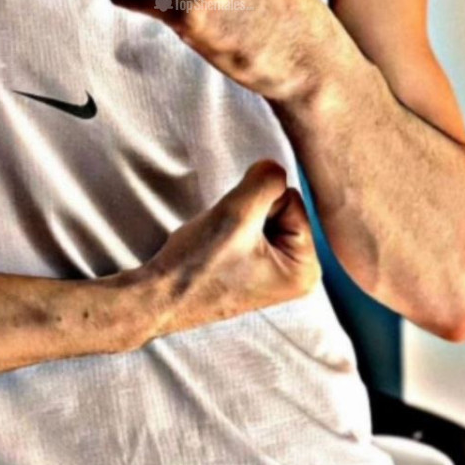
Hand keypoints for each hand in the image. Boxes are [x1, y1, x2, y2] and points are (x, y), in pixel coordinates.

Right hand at [132, 159, 321, 339]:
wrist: (159, 297)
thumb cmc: (198, 264)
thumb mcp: (237, 213)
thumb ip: (266, 180)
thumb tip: (275, 167)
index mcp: (305, 269)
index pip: (292, 198)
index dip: (257, 203)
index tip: (235, 231)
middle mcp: (299, 276)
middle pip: (282, 207)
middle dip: (249, 212)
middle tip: (225, 237)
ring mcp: (277, 275)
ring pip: (264, 217)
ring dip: (239, 220)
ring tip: (220, 245)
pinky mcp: (257, 272)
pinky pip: (252, 232)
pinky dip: (233, 232)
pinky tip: (218, 250)